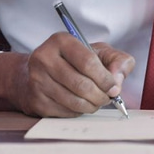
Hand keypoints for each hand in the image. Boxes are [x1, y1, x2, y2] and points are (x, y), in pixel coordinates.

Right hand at [0, 32, 134, 116]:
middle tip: (108, 97)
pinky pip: (65, 112)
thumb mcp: (98, 52)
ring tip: (97, 101)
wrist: (37, 73)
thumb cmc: (73, 61)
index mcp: (61, 41)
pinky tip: (81, 104)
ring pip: (74, 101)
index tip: (114, 87)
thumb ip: (117, 60)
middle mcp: (44, 58)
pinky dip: (79, 111)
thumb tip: (118, 80)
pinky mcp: (36, 100)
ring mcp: (37, 80)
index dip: (105, 78)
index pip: (87, 62)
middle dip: (101, 95)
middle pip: (81, 84)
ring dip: (92, 105)